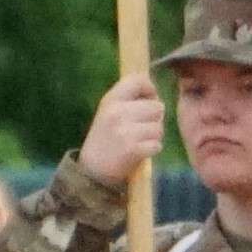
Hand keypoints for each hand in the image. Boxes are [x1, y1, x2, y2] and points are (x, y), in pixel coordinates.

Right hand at [77, 71, 167, 189]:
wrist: (92, 171)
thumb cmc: (105, 139)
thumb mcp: (109, 112)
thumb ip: (128, 100)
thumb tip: (155, 94)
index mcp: (111, 99)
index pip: (138, 80)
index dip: (150, 89)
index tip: (149, 100)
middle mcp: (117, 111)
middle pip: (157, 107)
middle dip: (155, 119)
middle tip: (143, 128)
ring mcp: (125, 130)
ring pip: (159, 127)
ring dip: (155, 136)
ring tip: (141, 141)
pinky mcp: (132, 149)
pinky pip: (157, 145)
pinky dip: (152, 150)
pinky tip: (141, 152)